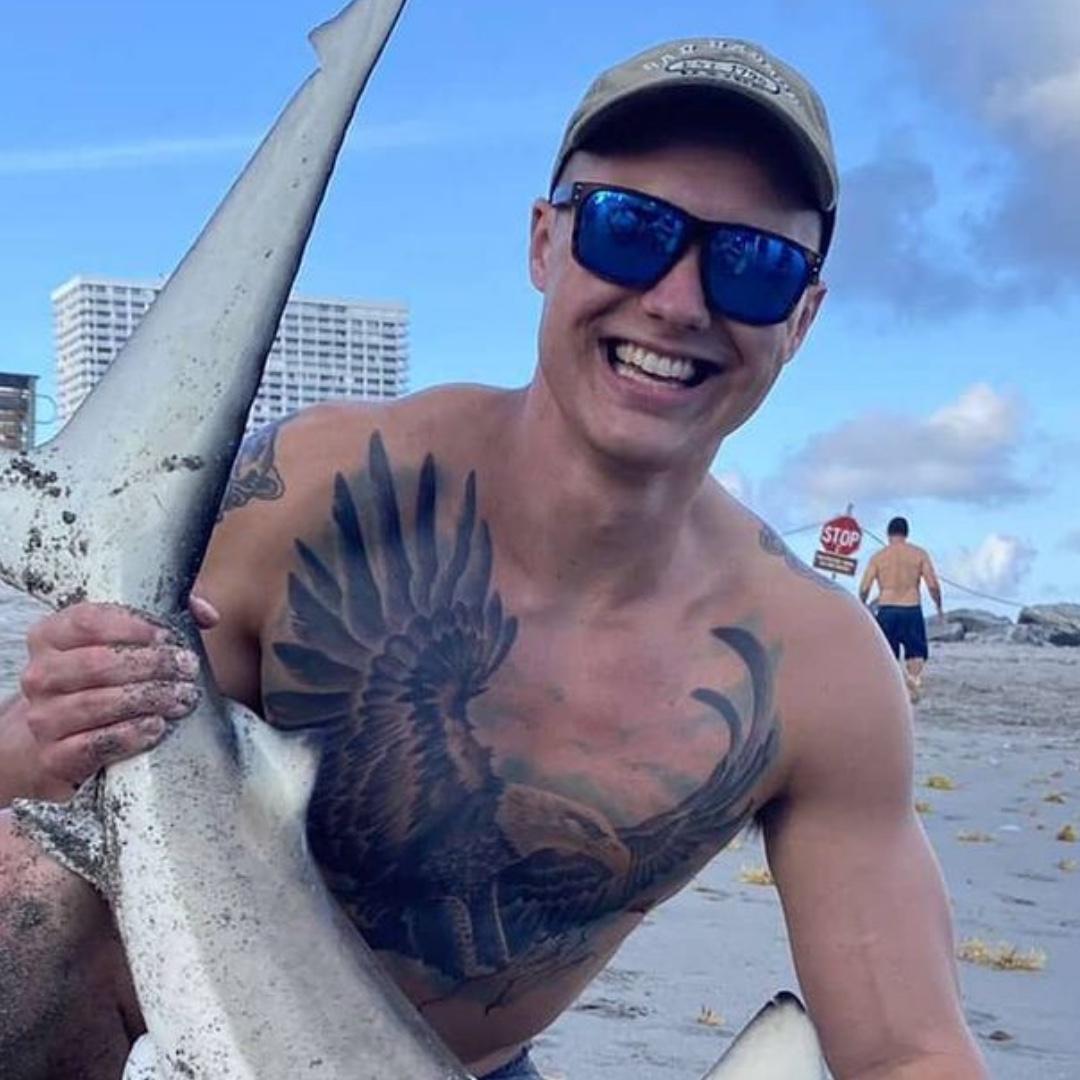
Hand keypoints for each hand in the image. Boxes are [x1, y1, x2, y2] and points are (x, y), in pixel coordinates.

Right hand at [18, 596, 218, 792]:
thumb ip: (166, 615)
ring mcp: (43, 717)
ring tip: (183, 697)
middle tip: (188, 667)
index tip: (170, 635)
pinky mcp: (53, 756)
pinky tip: (157, 726)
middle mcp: (40, 675)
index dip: (134, 626)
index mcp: (50, 636)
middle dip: (151, 664)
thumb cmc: (102, 679)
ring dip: (148, 698)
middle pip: (97, 663)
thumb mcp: (123, 640)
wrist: (59, 737)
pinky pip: (93, 745)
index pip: (89, 621)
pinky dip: (129, 735)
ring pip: (96, 703)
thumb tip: (208, 615)